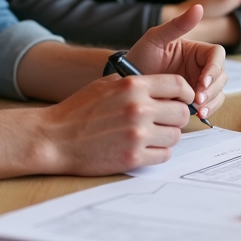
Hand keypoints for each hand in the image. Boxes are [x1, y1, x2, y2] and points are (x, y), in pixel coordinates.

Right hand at [36, 73, 191, 174]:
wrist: (54, 138)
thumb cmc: (78, 110)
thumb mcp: (107, 84)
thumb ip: (136, 83)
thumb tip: (163, 88)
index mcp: (133, 86)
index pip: (178, 85)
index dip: (185, 93)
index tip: (183, 100)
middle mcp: (138, 108)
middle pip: (180, 113)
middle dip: (176, 117)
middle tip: (165, 121)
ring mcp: (137, 134)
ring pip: (175, 136)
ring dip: (167, 136)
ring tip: (151, 135)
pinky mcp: (133, 157)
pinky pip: (164, 155)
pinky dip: (158, 153)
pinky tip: (145, 148)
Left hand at [126, 4, 226, 121]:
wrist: (126, 83)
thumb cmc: (139, 57)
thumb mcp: (155, 39)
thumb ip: (177, 25)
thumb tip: (199, 8)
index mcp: (195, 50)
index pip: (217, 56)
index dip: (214, 69)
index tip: (201, 82)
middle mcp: (200, 66)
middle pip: (221, 76)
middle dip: (212, 89)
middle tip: (197, 100)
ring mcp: (198, 84)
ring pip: (218, 92)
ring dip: (212, 102)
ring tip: (197, 110)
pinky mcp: (193, 100)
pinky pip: (209, 105)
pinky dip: (208, 110)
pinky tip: (197, 115)